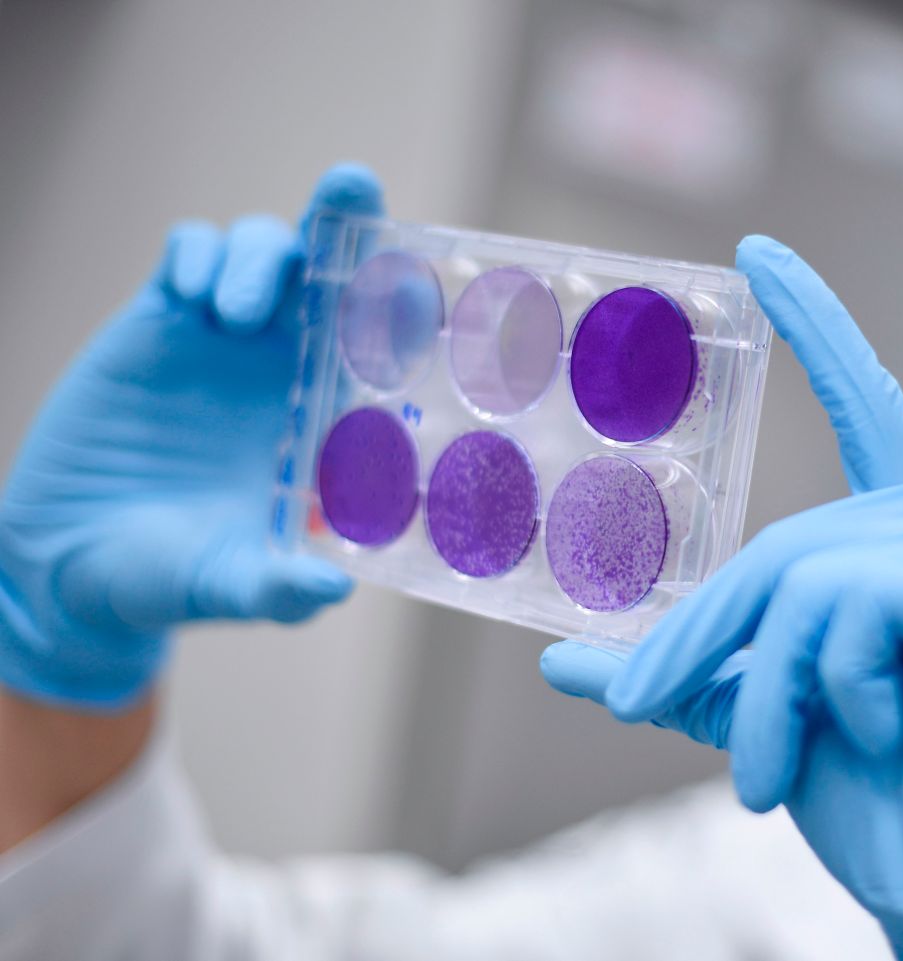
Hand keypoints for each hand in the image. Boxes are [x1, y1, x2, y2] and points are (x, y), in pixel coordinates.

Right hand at [0, 165, 383, 709]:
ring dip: (261, 258)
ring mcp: (225, 342)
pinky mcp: (160, 325)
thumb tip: (330, 590)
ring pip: (267, 253)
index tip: (433, 265)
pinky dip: (200, 256)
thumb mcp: (229, 586)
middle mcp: (288, 369)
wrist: (74, 567)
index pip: (382, 346)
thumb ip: (279, 589)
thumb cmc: (174, 579)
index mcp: (327, 418)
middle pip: (332, 272)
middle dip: (346, 218)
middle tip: (352, 186)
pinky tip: (191, 298)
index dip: (405, 300)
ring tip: (233, 317)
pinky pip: (191, 254)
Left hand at [543, 237, 902, 958]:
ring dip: (763, 686)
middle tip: (652, 707)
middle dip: (705, 638)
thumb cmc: (883, 802)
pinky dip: (834, 678)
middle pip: (784, 544)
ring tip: (767, 771)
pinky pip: (861, 600)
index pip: (860, 410)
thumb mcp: (761, 719)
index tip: (760, 258)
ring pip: (809, 575)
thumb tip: (568, 659)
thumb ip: (685, 672)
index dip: (817, 328)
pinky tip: (880, 727)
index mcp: (902, 548)